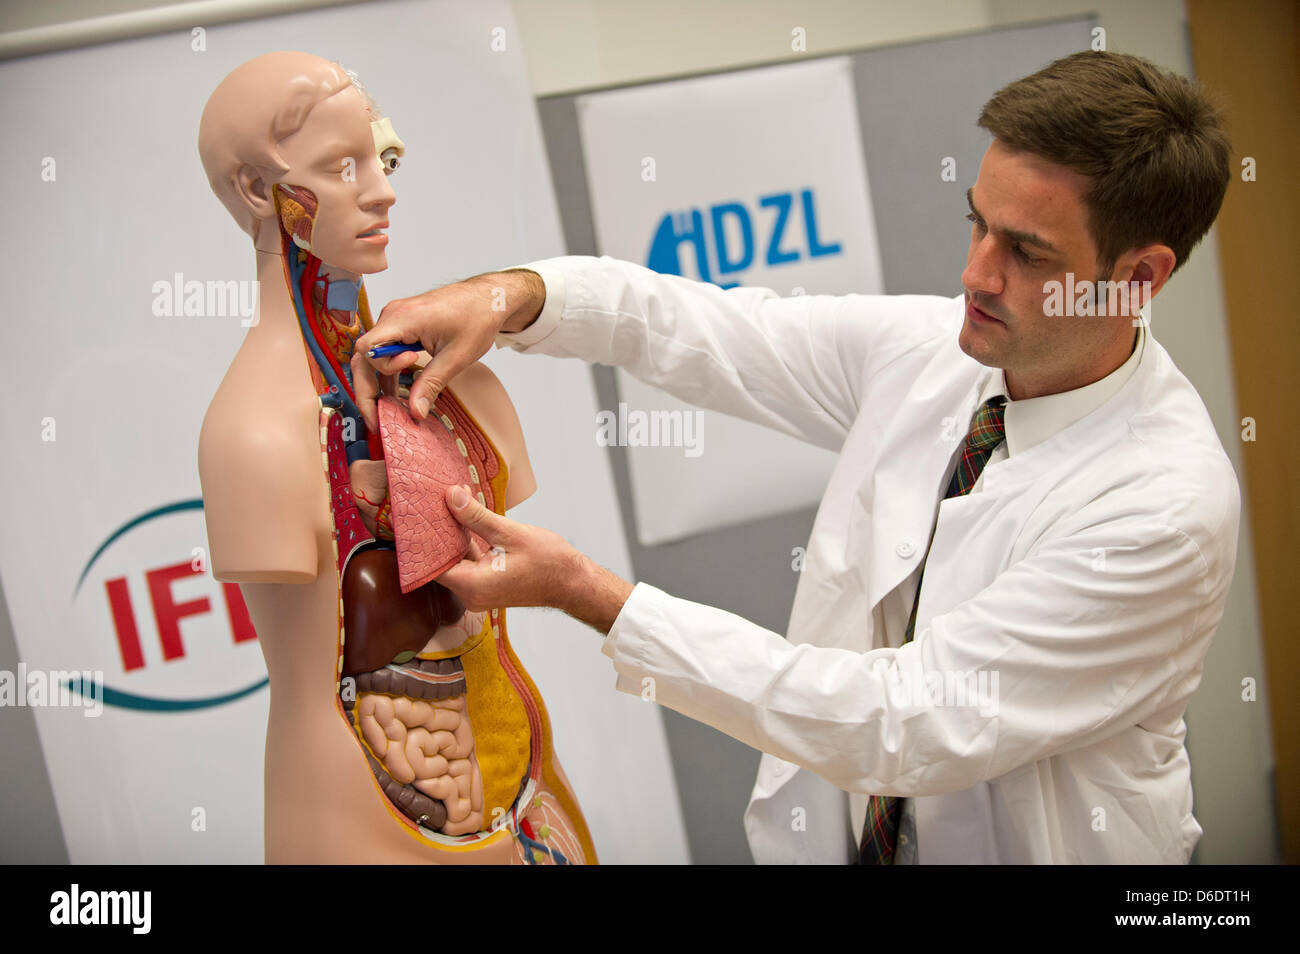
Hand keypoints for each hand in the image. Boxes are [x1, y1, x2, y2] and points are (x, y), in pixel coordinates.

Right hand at [352, 269, 545, 425]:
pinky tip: (397, 394)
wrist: (488, 299)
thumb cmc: (476, 317)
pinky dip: (389, 374)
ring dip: (378, 384)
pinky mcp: (402, 326)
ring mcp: (395, 321)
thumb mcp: (456, 357)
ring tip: (388, 411)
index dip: (380, 370)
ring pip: (373, 357)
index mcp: (402, 319)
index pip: (367, 349)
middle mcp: (392, 316)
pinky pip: (385, 352)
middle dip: (367, 391)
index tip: (406, 378)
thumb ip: (431, 384)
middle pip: (363, 357)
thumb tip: (415, 412)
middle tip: (377, 419)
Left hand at [436, 484, 583, 611]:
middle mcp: (471, 594)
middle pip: (441, 561)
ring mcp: (479, 592)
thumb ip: (476, 516)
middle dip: (440, 530)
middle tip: (436, 500)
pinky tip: (468, 519)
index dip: (424, 537)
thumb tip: (451, 497)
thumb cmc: (549, 563)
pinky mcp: (487, 585)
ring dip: (455, 534)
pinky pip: (469, 563)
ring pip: (456, 560)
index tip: (421, 512)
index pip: (432, 563)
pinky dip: (467, 543)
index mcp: (472, 585)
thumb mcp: (510, 533)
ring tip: (453, 503)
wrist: (573, 583)